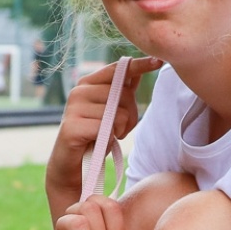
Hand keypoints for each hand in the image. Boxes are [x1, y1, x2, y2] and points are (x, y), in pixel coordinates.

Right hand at [46, 56, 161, 206]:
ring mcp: (73, 108)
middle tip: (119, 131)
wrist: (72, 167)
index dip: (139, 65)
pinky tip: (98, 145)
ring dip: (120, 131)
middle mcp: (78, 91)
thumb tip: (136, 72)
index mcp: (87, 84)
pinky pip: (107, 129)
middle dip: (131, 116)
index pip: (117, 70)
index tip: (158, 62)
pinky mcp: (72, 127)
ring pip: (119, 114)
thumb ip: (121, 92)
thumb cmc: (94, 138)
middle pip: (124, 94)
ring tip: (106, 138)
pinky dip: (109, 141)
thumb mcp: (111, 112)